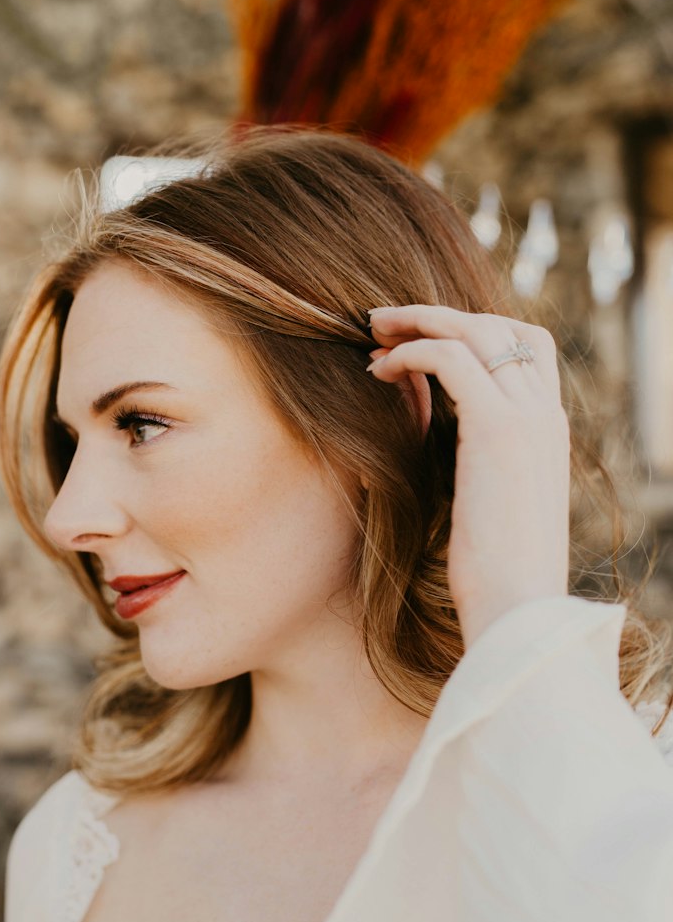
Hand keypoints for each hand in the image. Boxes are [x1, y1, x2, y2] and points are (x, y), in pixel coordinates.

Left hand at [366, 305, 570, 650]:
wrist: (517, 607)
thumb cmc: (496, 574)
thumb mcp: (490, 504)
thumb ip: (476, 464)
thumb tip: (429, 448)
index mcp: (549, 430)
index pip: (526, 346)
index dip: (472, 329)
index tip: (419, 341)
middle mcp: (545, 414)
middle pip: (498, 325)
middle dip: (438, 314)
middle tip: (383, 322)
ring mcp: (527, 417)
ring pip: (474, 330)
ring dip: (418, 321)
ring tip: (372, 333)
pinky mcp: (497, 429)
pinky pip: (451, 360)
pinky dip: (411, 353)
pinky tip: (377, 372)